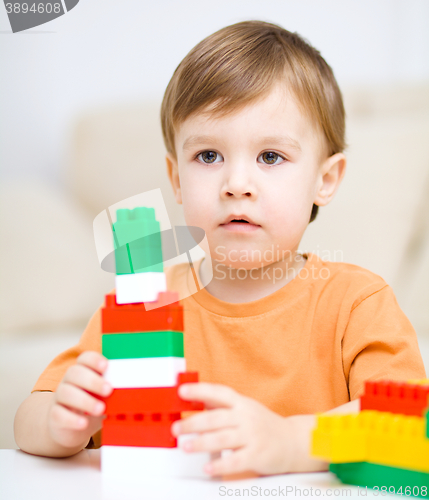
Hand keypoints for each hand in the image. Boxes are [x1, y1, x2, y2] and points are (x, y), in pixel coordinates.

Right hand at [47, 351, 112, 448]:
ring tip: (100, 409)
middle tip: (109, 390)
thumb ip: (112, 390)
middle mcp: (68, 381)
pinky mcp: (54, 416)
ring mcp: (59, 398)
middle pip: (74, 372)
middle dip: (92, 380)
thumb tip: (131, 388)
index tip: (106, 366)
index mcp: (82, 372)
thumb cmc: (91, 406)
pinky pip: (58, 414)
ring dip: (84, 400)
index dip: (94, 360)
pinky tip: (83, 423)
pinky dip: (72, 419)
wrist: (69, 428)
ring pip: (65, 392)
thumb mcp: (103, 397)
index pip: (84, 358)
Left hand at [171, 383, 295, 476]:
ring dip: (202, 443)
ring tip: (185, 447)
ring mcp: (252, 436)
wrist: (293, 441)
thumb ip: (222, 405)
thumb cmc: (262, 424)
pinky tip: (208, 467)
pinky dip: (220, 465)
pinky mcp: (257, 455)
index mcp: (241, 403)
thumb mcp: (244, 408)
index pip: (219, 393)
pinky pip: (236, 461)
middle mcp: (246, 417)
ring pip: (223, 439)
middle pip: (216, 418)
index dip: (200, 391)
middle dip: (193, 423)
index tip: (181, 391)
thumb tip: (195, 399)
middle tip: (176, 428)